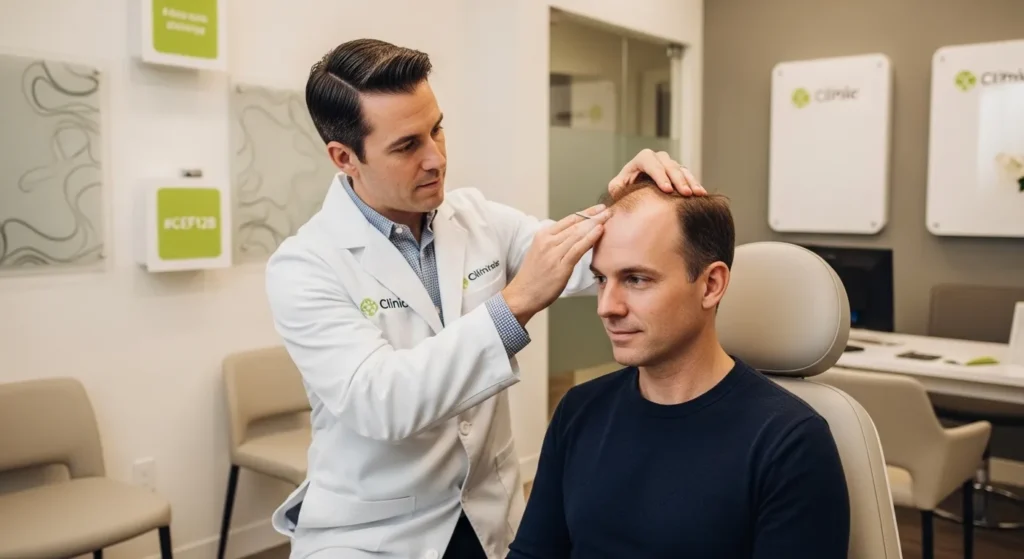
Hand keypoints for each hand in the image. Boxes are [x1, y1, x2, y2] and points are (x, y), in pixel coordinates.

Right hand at [502, 204, 609, 325]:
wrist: (522, 294)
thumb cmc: (534, 276)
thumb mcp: (542, 252)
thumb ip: (557, 242)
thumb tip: (576, 235)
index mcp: (543, 235)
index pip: (569, 219)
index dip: (586, 213)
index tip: (598, 209)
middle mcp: (547, 241)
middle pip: (575, 225)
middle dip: (594, 216)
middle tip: (608, 210)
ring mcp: (553, 253)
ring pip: (578, 234)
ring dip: (595, 224)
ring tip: (608, 217)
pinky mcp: (560, 266)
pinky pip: (578, 249)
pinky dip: (590, 238)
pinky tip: (599, 231)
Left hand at [608, 149, 705, 196]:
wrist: (636, 192)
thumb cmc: (625, 189)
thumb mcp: (617, 187)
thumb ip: (616, 186)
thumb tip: (618, 187)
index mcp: (641, 159)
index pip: (650, 162)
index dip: (659, 175)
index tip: (667, 190)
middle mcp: (657, 159)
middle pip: (669, 164)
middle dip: (677, 179)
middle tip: (684, 193)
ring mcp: (669, 165)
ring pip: (681, 169)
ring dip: (689, 181)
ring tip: (696, 194)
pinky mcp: (679, 172)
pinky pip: (689, 175)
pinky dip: (695, 183)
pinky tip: (701, 193)